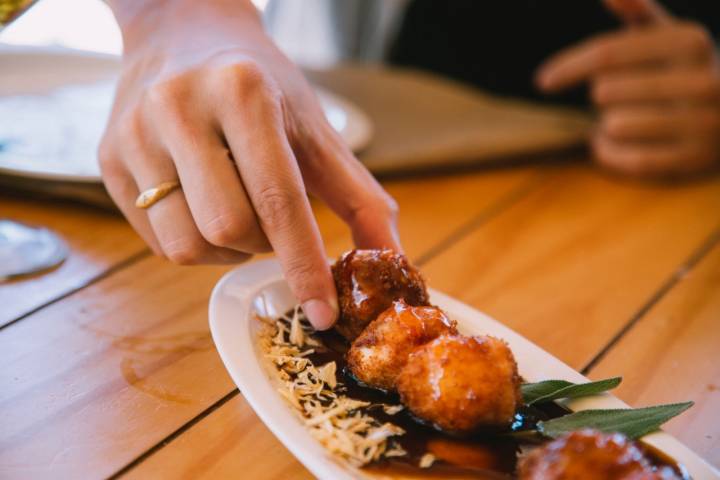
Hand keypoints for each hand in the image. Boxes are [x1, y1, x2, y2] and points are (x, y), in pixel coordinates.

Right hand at [100, 0, 399, 328]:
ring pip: (186, 245)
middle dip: (262, 245)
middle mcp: (178, 107)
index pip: (278, 200)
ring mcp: (134, 135)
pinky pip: (158, 241)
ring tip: (239, 213)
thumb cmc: (260, 87)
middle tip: (271, 222)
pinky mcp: (107, 160)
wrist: (184, 34)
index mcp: (243, 91)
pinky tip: (205, 209)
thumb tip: (390, 261)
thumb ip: (360, 197)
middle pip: (229, 228)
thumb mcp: (315, 129)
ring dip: (227, 251)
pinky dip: (196, 243)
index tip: (323, 313)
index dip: (304, 265)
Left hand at [536, 0, 719, 176]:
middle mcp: (707, 79)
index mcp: (691, 41)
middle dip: (602, 96)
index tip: (542, 80)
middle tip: (620, 98)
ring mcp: (706, 123)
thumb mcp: (664, 38)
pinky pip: (628, 159)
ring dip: (606, 126)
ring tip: (625, 120)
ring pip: (615, 126)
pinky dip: (610, 153)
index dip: (568, 67)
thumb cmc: (677, 72)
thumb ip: (638, 11)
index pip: (606, 53)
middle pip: (606, 91)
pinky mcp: (694, 160)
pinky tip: (612, 143)